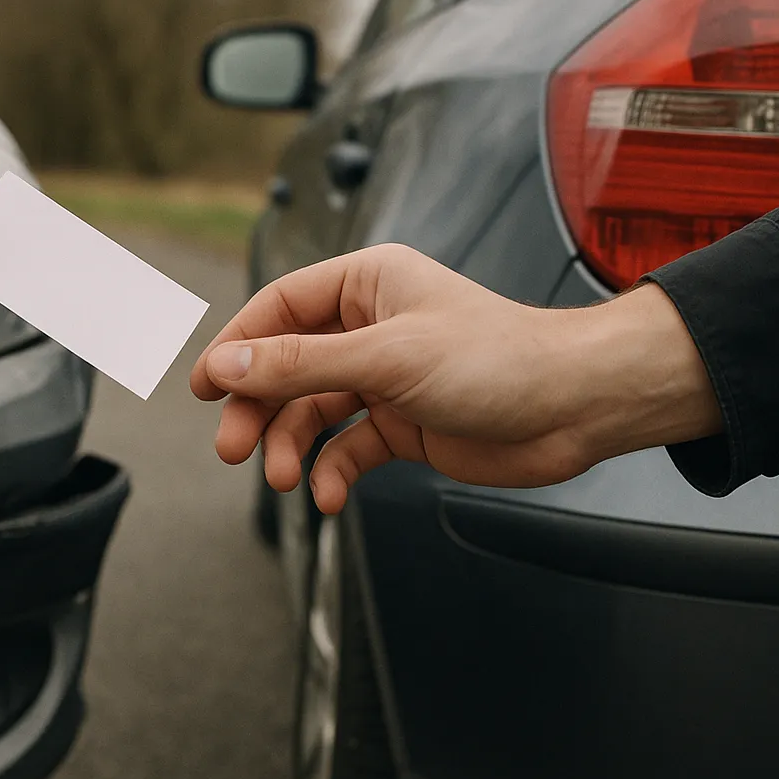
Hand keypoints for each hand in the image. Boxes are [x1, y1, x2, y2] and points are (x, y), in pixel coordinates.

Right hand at [190, 244, 721, 512]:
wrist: (575, 407)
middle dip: (258, 408)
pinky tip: (329, 493)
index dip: (237, 347)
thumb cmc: (501, 359)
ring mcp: (386, 377)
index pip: (279, 309)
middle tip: (233, 446)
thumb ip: (300, 364)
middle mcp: (372, 326)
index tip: (204, 387)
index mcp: (367, 284)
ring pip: (313, 411)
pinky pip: (348, 447)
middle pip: (287, 366)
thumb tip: (228, 363)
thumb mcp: (386, 358)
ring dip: (291, 446)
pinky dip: (333, 471)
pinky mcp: (404, 423)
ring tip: (283, 477)